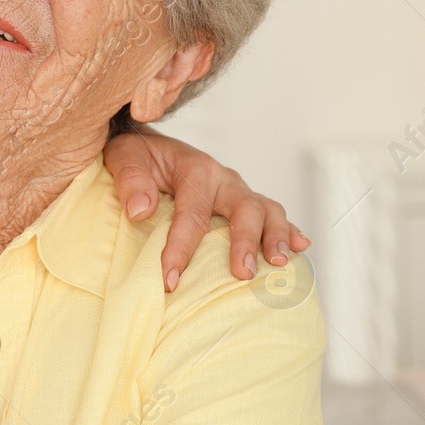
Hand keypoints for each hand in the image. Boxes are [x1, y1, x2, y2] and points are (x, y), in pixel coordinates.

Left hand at [103, 129, 308, 291]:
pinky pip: (272, 214)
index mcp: (194, 168)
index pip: (192, 212)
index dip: (180, 248)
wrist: (147, 145)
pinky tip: (301, 246)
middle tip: (242, 273)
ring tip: (279, 262)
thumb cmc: (135, 154)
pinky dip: (288, 229)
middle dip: (245, 241)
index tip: (169, 279)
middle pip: (244, 208)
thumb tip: (141, 210)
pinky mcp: (242, 201)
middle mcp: (222, 178)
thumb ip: (130, 180)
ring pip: (267, 210)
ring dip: (276, 236)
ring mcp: (236, 190)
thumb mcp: (123, 156)